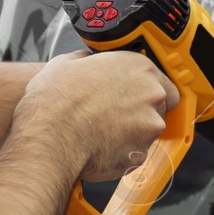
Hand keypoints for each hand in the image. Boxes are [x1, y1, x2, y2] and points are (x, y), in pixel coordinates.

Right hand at [13, 49, 179, 184]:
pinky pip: (135, 154)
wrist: (49, 136)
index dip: (148, 91)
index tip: (136, 97)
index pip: (164, 81)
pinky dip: (121, 153)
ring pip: (147, 132)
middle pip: (159, 107)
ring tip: (102, 132)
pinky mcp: (140, 154)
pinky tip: (100, 147)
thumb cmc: (56, 101)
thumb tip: (85, 60)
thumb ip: (86, 59)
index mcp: (139, 68)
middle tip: (115, 115)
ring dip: (131, 133)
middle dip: (141, 112)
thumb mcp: (66, 63)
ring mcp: (148, 127)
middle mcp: (151, 96)